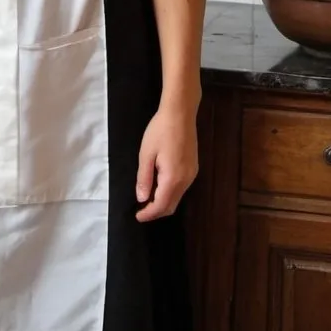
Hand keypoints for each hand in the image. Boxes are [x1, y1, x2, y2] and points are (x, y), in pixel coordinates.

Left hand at [135, 105, 198, 221]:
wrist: (180, 114)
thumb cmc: (160, 131)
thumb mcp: (146, 154)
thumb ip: (144, 178)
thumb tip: (142, 199)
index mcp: (173, 178)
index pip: (161, 205)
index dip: (149, 214)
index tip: (137, 217)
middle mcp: (186, 181)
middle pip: (172, 205)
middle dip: (156, 211)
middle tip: (141, 211)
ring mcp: (192, 174)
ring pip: (178, 197)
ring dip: (163, 202)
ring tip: (147, 200)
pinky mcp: (193, 168)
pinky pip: (181, 188)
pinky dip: (170, 193)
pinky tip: (159, 187)